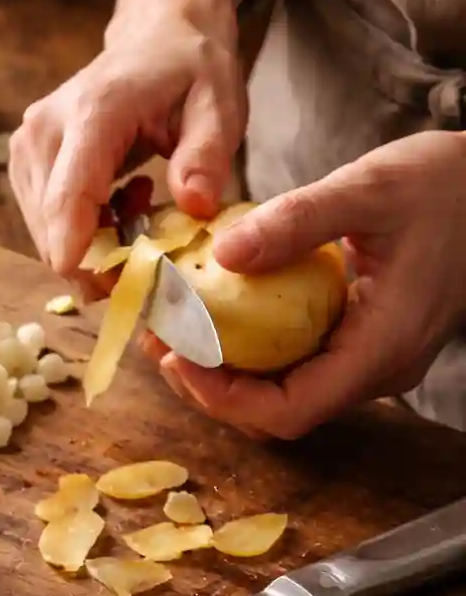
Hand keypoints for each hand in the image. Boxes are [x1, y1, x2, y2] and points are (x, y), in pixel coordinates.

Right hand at [8, 6, 245, 280]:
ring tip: (138, 212)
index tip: (101, 291)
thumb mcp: (219, 106)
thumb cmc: (191, 71)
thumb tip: (195, 207)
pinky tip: (117, 207)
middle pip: (52, 226)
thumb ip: (208, 155)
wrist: (156, 38)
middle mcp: (44, 129)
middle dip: (96, 261)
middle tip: (150, 258)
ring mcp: (26, 146)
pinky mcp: (23, 162)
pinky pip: (45, 222)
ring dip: (91, 246)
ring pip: (45, 232)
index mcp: (93, 112)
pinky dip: (81, 232)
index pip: (68, 195)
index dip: (78, 251)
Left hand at [144, 132, 465, 437]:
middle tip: (158, 340)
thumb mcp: (370, 187)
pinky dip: (253, 346)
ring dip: (226, 369)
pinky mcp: (363, 340)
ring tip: (175, 327)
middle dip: (210, 386)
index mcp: (381, 349)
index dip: (224, 398)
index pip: (291, 411)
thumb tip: (222, 254)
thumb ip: (297, 221)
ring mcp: (371, 360)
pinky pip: (299, 362)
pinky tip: (219, 310)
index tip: (177, 358)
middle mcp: (376, 370)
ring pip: (286, 392)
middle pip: (278, 412)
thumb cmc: (449, 184)